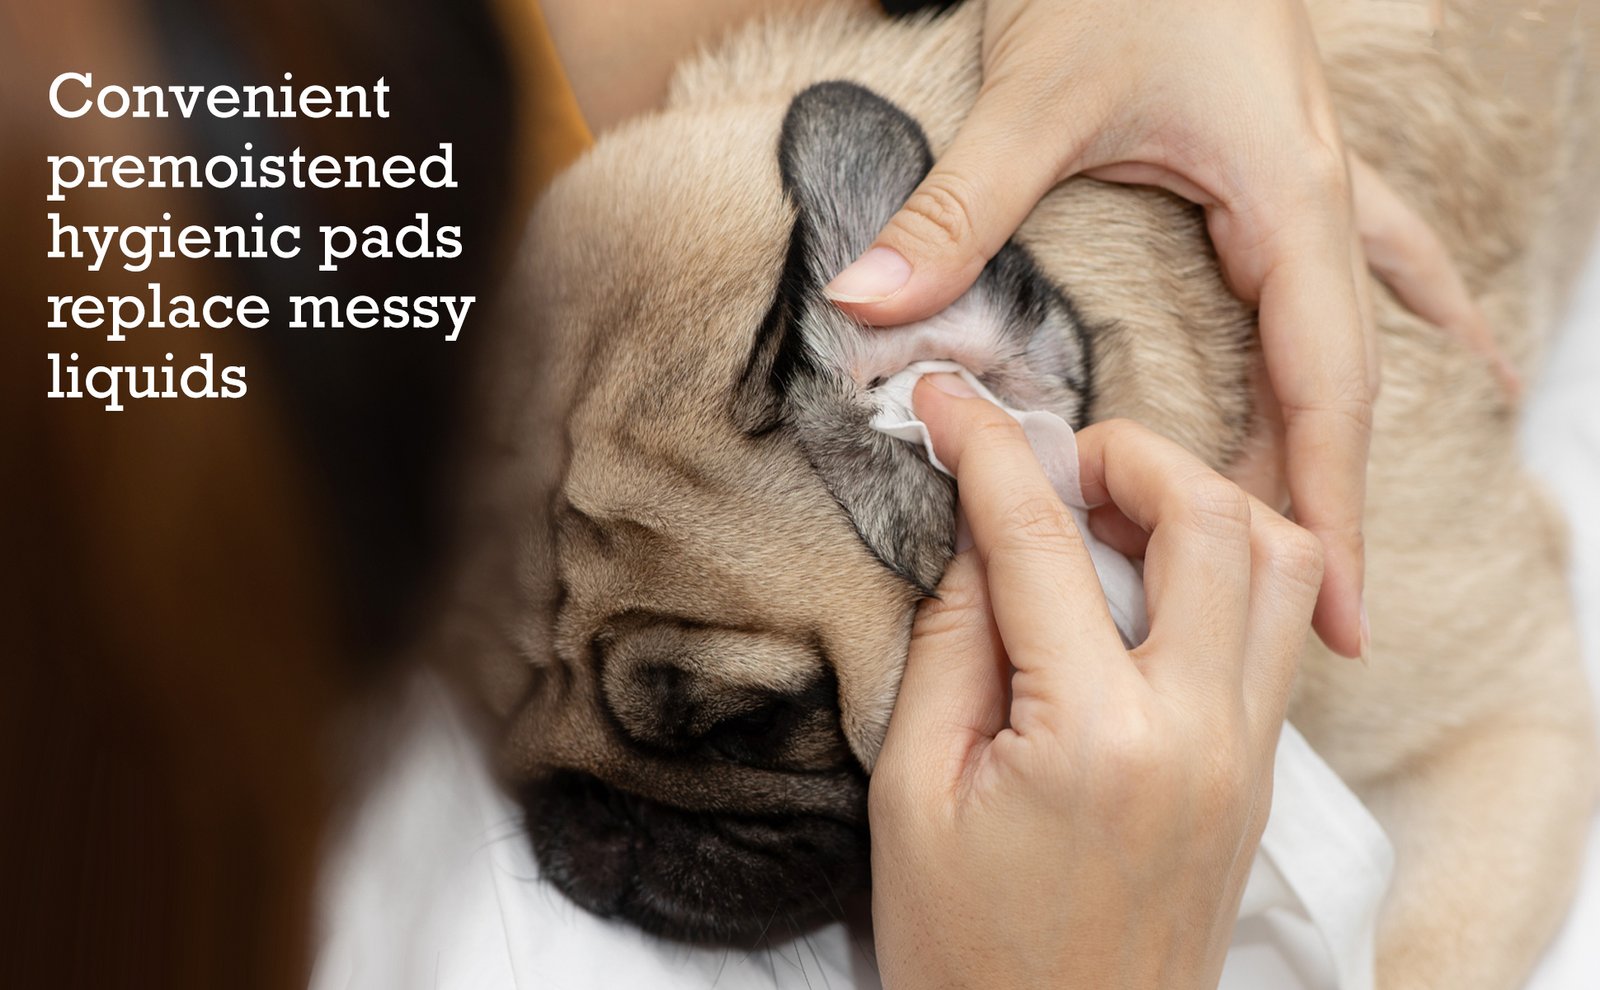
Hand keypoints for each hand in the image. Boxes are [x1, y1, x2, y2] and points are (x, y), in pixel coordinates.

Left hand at [827, 0, 1511, 658]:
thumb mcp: (1034, 93)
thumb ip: (954, 213)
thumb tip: (865, 312)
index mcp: (1290, 200)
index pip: (1326, 386)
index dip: (1326, 505)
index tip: (1334, 607)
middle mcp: (1323, 205)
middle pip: (1346, 384)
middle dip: (1332, 502)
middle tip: (1325, 624)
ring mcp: (1318, 187)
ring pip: (1358, 339)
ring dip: (1346, 441)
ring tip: (1335, 546)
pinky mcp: (1289, 171)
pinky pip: (1376, 267)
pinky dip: (1412, 322)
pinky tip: (1467, 356)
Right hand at [868, 375, 1323, 988]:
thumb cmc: (965, 949)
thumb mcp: (911, 792)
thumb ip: (951, 644)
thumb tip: (982, 533)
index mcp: (1093, 738)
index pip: (1043, 540)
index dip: (988, 447)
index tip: (947, 400)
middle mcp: (1198, 732)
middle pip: (1216, 517)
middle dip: (1130, 453)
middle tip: (1053, 465)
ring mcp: (1246, 756)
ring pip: (1284, 563)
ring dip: (1203, 503)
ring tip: (1111, 520)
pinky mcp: (1257, 776)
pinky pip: (1276, 630)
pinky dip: (1229, 570)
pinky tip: (1147, 588)